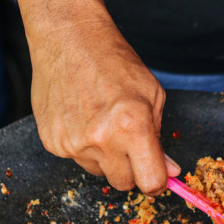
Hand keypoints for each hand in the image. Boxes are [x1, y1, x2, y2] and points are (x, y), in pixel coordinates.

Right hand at [18, 0, 179, 195]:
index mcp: (132, 127)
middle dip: (133, 170)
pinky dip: (85, 148)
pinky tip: (85, 120)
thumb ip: (161, 139)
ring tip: (105, 124)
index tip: (159, 177)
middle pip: (124, 183)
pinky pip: (77, 160)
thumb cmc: (116, 64)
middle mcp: (101, 140)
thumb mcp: (153, 96)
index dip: (158, 183)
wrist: (69, 40)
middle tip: (132, 145)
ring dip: (107, 158)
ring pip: (100, 172)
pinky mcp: (53, 142)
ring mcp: (73, 143)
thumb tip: (170, 171)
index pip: (150, 182)